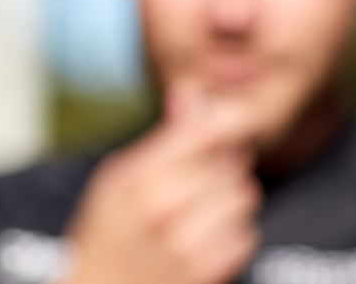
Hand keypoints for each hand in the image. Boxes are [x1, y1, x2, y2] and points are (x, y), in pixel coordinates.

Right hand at [62, 82, 260, 283]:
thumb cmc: (108, 235)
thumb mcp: (120, 179)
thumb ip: (163, 138)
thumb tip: (191, 89)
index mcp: (137, 175)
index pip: (204, 131)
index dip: (226, 125)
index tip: (231, 131)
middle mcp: (160, 205)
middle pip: (230, 164)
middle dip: (223, 171)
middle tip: (200, 186)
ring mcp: (183, 242)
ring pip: (243, 197)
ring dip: (231, 203)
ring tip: (202, 214)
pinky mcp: (203, 273)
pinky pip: (246, 235)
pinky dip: (234, 235)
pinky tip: (207, 240)